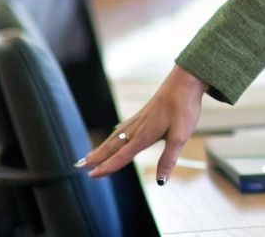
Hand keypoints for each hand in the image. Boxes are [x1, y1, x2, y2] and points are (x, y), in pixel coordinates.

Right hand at [76, 64, 205, 184]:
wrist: (185, 82)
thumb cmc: (183, 108)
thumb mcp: (180, 137)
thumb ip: (168, 159)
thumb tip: (160, 181)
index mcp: (143, 135)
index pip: (121, 156)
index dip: (107, 167)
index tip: (91, 176)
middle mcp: (136, 128)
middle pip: (112, 146)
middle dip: (96, 157)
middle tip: (79, 166)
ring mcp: (138, 120)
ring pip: (115, 137)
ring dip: (101, 147)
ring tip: (88, 156)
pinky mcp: (143, 114)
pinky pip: (122, 129)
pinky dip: (112, 136)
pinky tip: (113, 136)